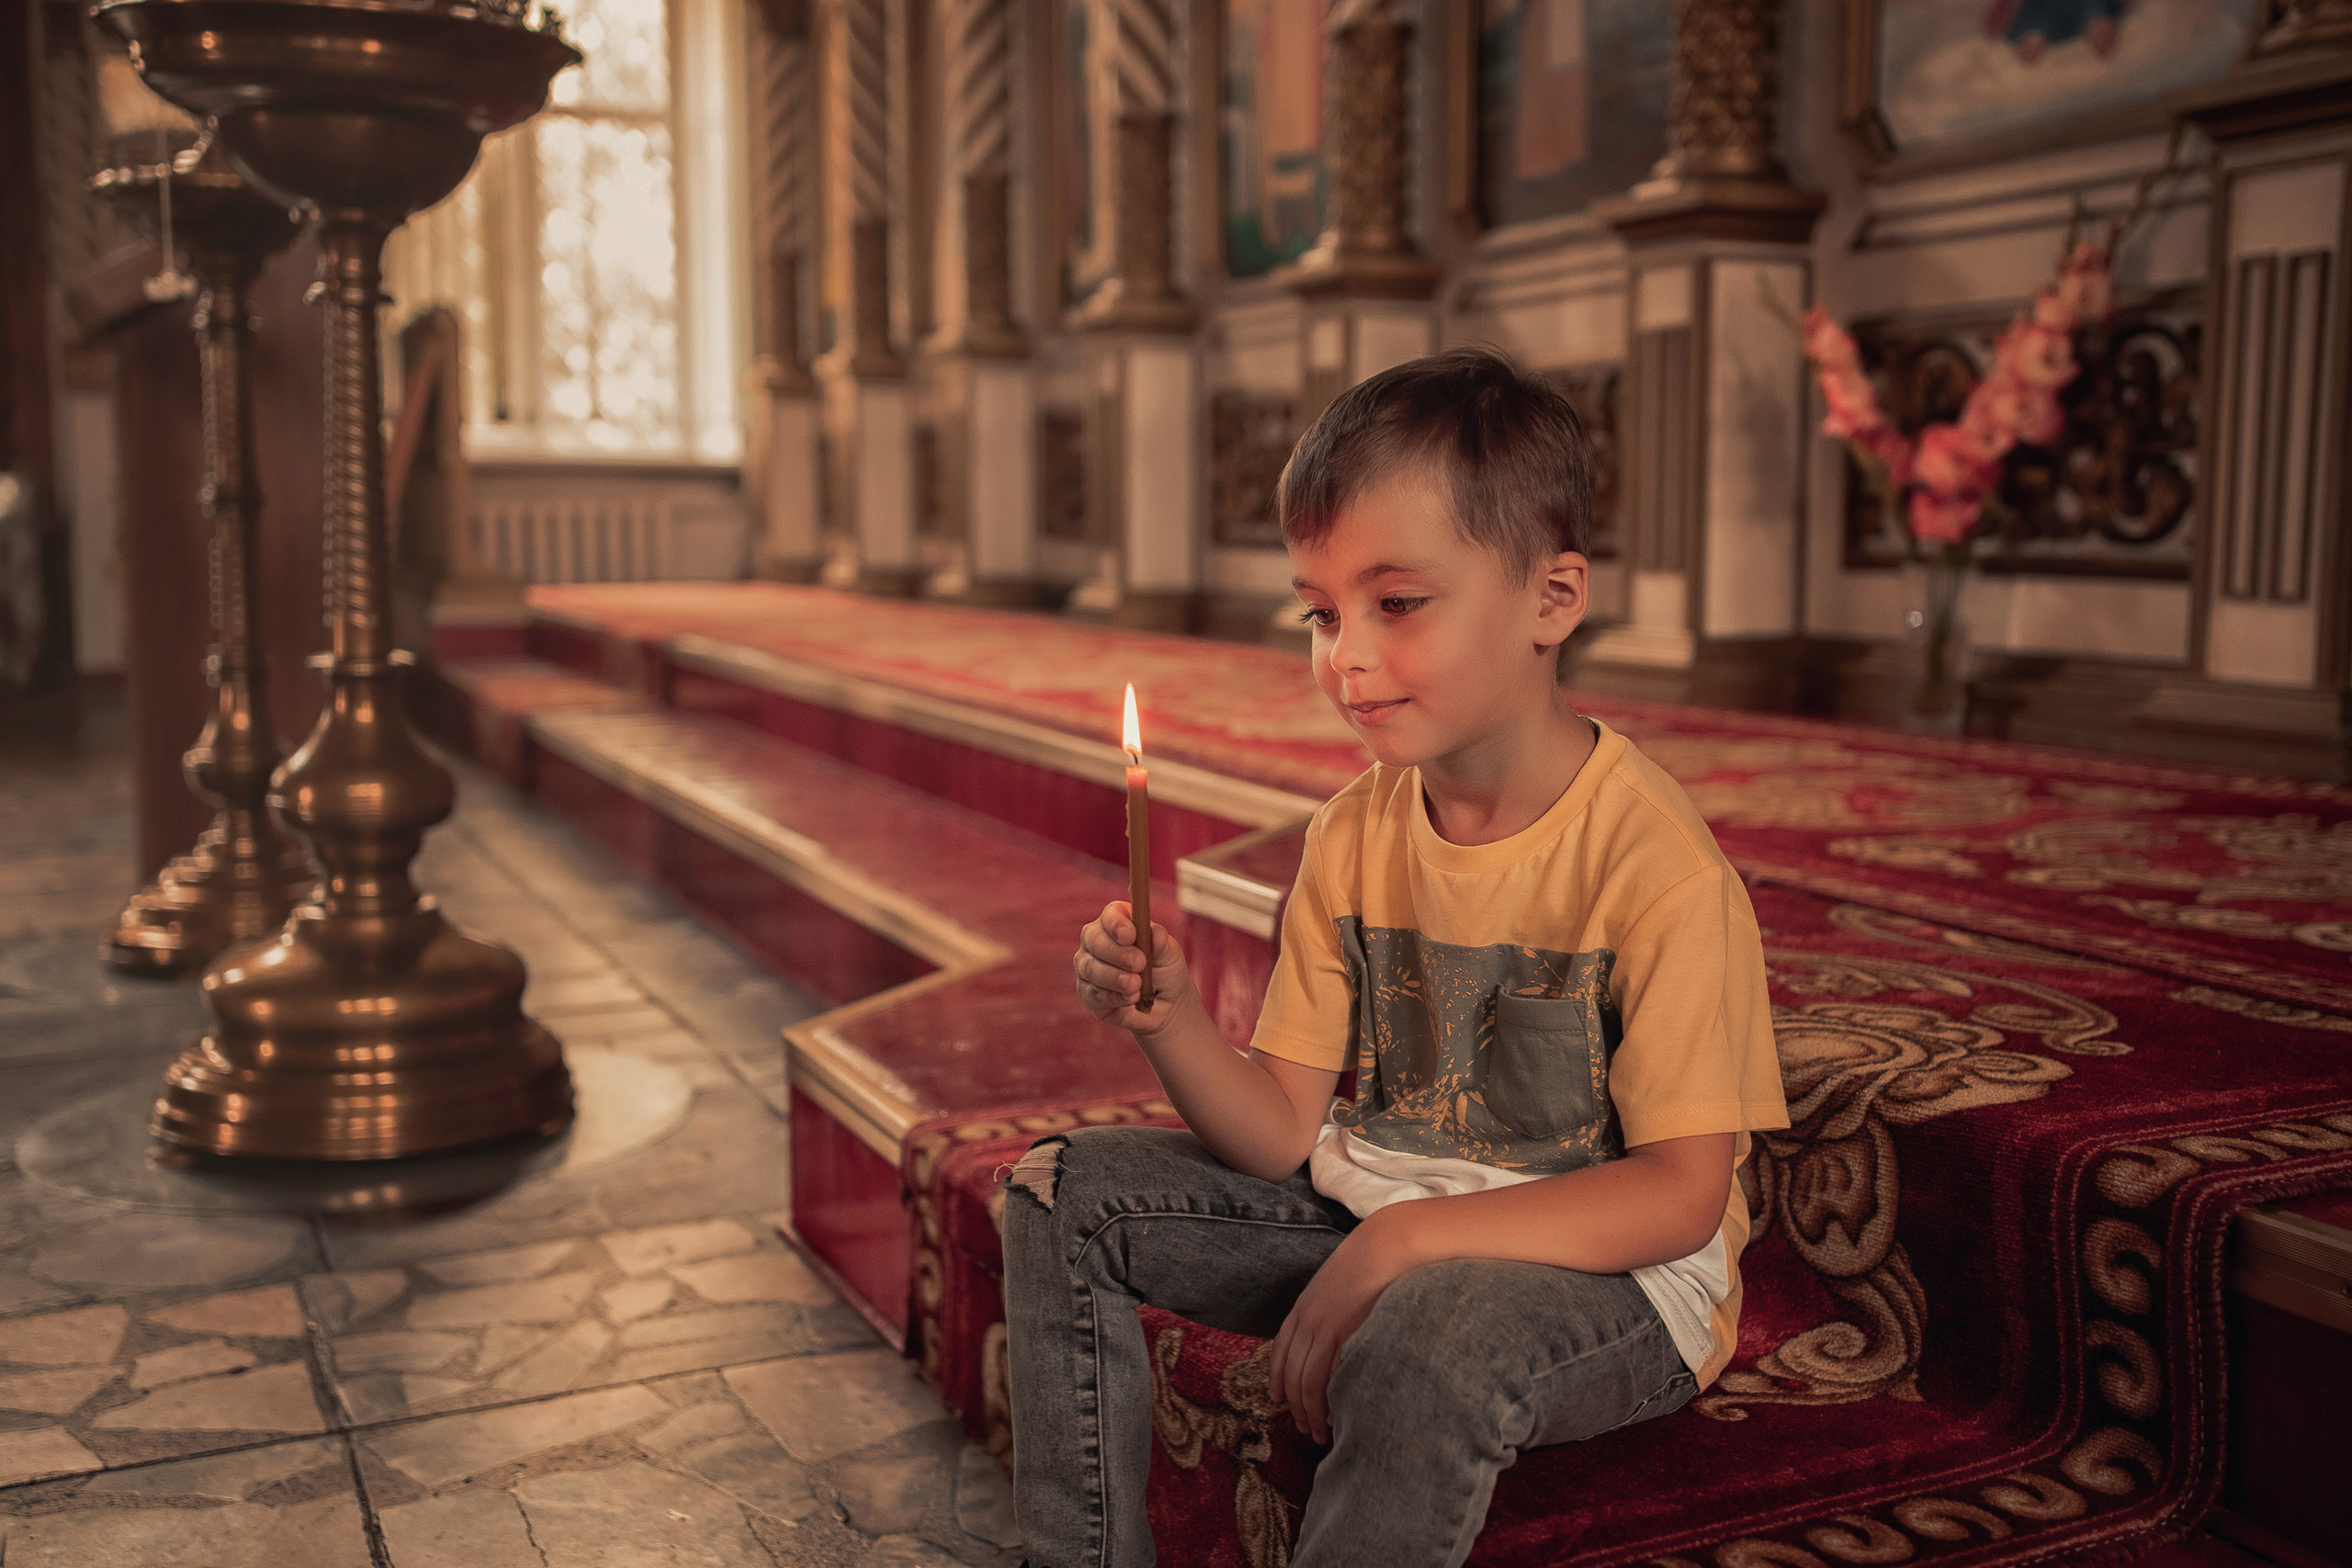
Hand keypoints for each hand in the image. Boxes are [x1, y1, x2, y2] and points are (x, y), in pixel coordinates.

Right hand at [1073, 901, 1190, 1036]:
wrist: (1166, 1005)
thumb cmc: (1165, 972)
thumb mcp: (1171, 956)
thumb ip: (1162, 944)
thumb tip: (1156, 933)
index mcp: (1119, 922)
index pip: (1111, 914)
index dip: (1117, 923)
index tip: (1131, 936)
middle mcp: (1097, 941)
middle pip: (1094, 939)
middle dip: (1117, 953)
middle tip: (1140, 964)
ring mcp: (1088, 966)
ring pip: (1090, 968)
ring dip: (1115, 977)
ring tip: (1137, 986)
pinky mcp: (1087, 992)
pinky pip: (1092, 993)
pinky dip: (1113, 997)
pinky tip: (1130, 998)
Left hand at [1269, 1214, 1415, 1443]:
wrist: (1387, 1245)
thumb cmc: (1372, 1263)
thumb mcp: (1340, 1287)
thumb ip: (1333, 1310)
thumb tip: (1339, 1335)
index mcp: (1303, 1308)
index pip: (1280, 1351)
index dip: (1278, 1378)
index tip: (1279, 1400)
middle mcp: (1306, 1320)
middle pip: (1290, 1372)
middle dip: (1294, 1405)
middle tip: (1304, 1428)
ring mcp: (1322, 1328)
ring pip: (1305, 1382)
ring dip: (1309, 1412)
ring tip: (1320, 1433)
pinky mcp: (1341, 1335)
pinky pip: (1327, 1377)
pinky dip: (1328, 1400)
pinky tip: (1336, 1415)